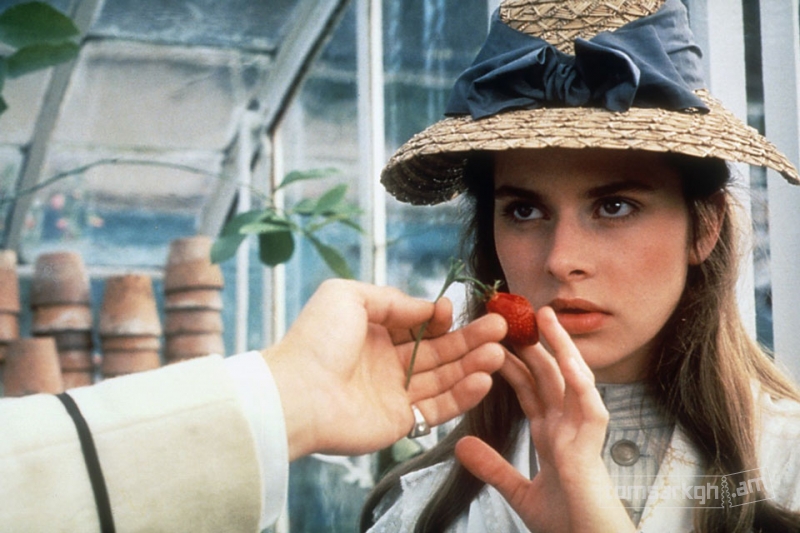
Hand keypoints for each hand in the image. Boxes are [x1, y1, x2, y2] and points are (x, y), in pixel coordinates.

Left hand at [263, 279, 505, 460]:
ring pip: (443, 378)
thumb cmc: (317, 340)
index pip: (418, 325)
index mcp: (372, 333)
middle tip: (500, 328)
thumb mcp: (347, 296)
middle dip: (469, 339)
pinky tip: (484, 380)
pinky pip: (438, 409)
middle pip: (438, 350)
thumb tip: (427, 307)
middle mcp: (386, 363)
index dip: (439, 318)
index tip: (454, 310)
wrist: (297, 394)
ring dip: (473, 365)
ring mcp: (394, 393)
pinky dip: (463, 396)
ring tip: (498, 352)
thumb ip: (391, 299)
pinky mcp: (400, 422)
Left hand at [454, 307, 634, 532]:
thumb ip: (492, 466)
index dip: (513, 363)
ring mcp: (581, 433)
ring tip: (546, 318)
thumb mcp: (517, 491)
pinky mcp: (592, 447)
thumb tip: (460, 445)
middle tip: (514, 313)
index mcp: (550, 434)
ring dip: (561, 349)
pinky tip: (570, 362)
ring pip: (572, 380)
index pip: (529, 388)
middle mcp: (566, 427)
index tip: (494, 339)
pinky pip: (589, 408)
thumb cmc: (565, 524)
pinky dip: (580, 384)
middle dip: (534, 344)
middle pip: (549, 375)